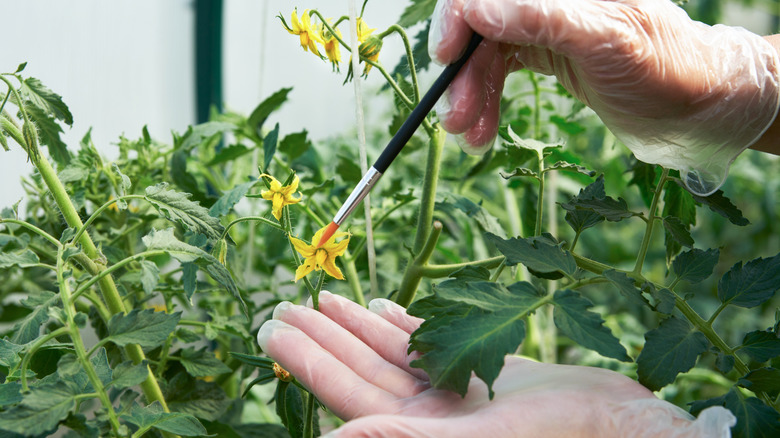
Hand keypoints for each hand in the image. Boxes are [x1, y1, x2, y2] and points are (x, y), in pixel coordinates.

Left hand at [257, 291, 733, 436]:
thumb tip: (336, 436)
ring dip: (355, 325)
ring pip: (390, 352)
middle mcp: (428, 414)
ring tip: (321, 298)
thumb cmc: (560, 435)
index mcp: (419, 433)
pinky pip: (429, 342)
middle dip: (321, 337)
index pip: (347, 392)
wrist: (621, 424)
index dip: (308, 360)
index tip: (274, 328)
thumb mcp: (483, 435)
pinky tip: (378, 307)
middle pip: (360, 368)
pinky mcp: (479, 368)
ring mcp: (452, 390)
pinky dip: (402, 324)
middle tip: (280, 306)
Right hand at [430, 0, 779, 195]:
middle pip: (480, 26)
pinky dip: (486, 102)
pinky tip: (483, 130)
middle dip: (461, 74)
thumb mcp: (605, 42)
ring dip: (470, 96)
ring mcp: (546, 26)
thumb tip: (477, 10)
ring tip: (471, 137)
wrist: (699, 105)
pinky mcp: (547, 53)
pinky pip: (500, 72)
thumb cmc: (666, 70)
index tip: (446, 61)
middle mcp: (550, 2)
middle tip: (454, 119)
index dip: (457, 21)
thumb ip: (542, 18)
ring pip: (485, 54)